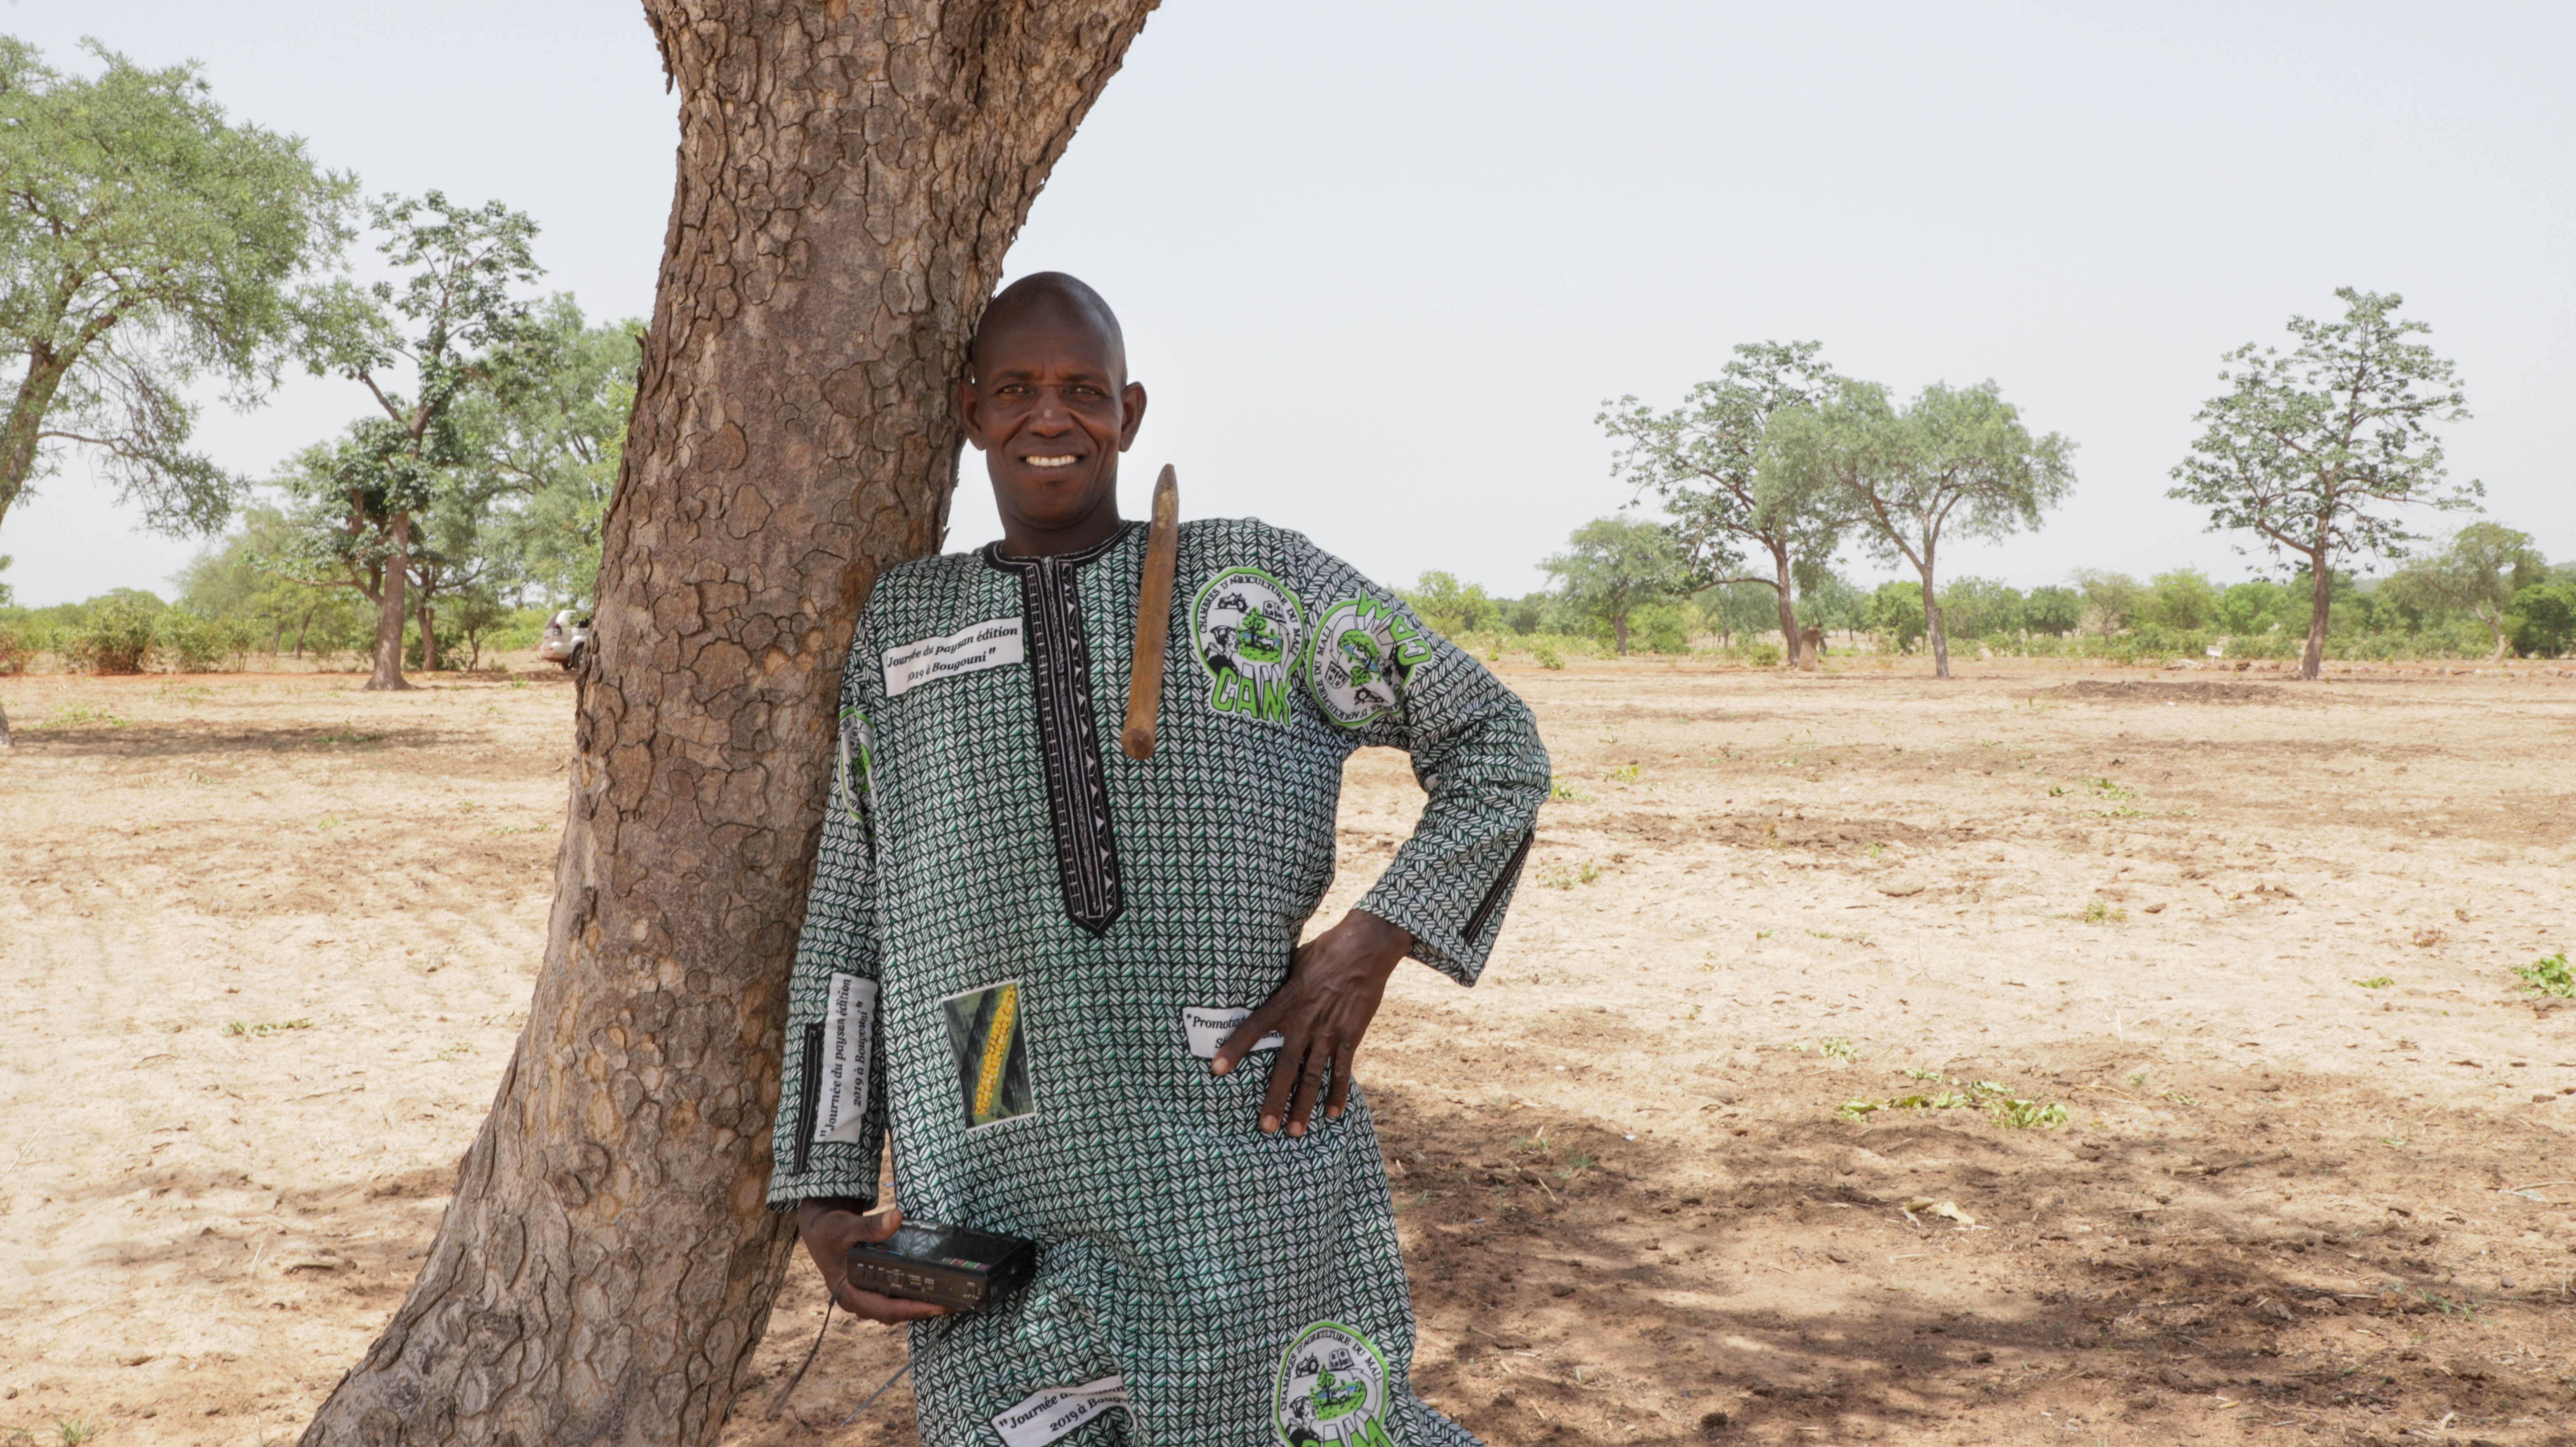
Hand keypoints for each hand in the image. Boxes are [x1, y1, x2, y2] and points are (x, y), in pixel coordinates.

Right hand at [795, 1198, 952, 1322]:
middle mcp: (858, 1299)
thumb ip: (870, 1226)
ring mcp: (866, 1294)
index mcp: (848, 1293)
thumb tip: (896, 1218)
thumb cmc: (830, 1230)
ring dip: (921, 1305)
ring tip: (951, 1299)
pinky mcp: (873, 1286)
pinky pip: (896, 1296)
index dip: (912, 1310)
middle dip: (923, 1310)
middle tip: (953, 1303)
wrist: (821, 1226)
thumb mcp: (845, 1228)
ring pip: (897, 1307)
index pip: (884, 1310)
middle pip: (895, 1313)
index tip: (937, 1306)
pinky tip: (934, 1288)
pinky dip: (914, 1295)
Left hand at [1212, 909, 1412, 1136]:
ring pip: (1313, 1076)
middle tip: (1264, 1127)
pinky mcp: (1351, 1036)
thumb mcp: (1293, 962)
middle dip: (1274, 1099)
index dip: (1234, 1049)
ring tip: (1295, 1132)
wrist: (1366, 947)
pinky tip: (1333, 1114)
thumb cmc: (1326, 950)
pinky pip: (1342, 1071)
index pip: (1254, 1028)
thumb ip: (1279, 984)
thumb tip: (1260, 989)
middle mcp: (1305, 1021)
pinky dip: (1338, 1093)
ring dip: (1303, 1106)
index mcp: (1286, 1001)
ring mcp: (1329, 1032)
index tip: (1216, 1070)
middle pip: (1285, 1066)